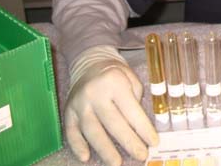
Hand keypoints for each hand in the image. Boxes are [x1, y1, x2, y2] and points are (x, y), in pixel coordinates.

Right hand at [64, 46, 157, 165]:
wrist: (89, 64)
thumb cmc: (115, 74)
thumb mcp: (131, 78)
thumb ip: (135, 98)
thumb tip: (140, 125)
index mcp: (114, 82)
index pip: (131, 110)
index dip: (143, 128)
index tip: (153, 142)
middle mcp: (95, 93)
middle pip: (113, 123)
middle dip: (129, 142)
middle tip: (141, 155)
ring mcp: (79, 104)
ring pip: (92, 131)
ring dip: (105, 149)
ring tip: (116, 163)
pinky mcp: (67, 111)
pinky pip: (71, 132)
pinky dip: (78, 146)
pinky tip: (86, 157)